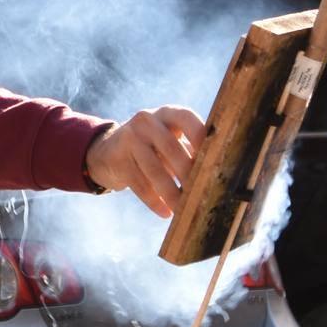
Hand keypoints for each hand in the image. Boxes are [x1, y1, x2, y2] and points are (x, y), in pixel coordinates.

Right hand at [85, 106, 205, 218]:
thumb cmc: (153, 147)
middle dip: (188, 174)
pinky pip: (140, 185)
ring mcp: (130, 139)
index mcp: (166, 113)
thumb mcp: (169, 138)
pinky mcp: (118, 160)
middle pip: (172, 148)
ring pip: (155, 170)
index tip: (213, 159)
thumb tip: (218, 171)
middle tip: (202, 194)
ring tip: (184, 210)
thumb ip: (190, 148)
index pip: (186, 118)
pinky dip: (155, 202)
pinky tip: (166, 212)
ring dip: (172, 194)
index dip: (200, 137)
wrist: (108, 151)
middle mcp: (147, 121)